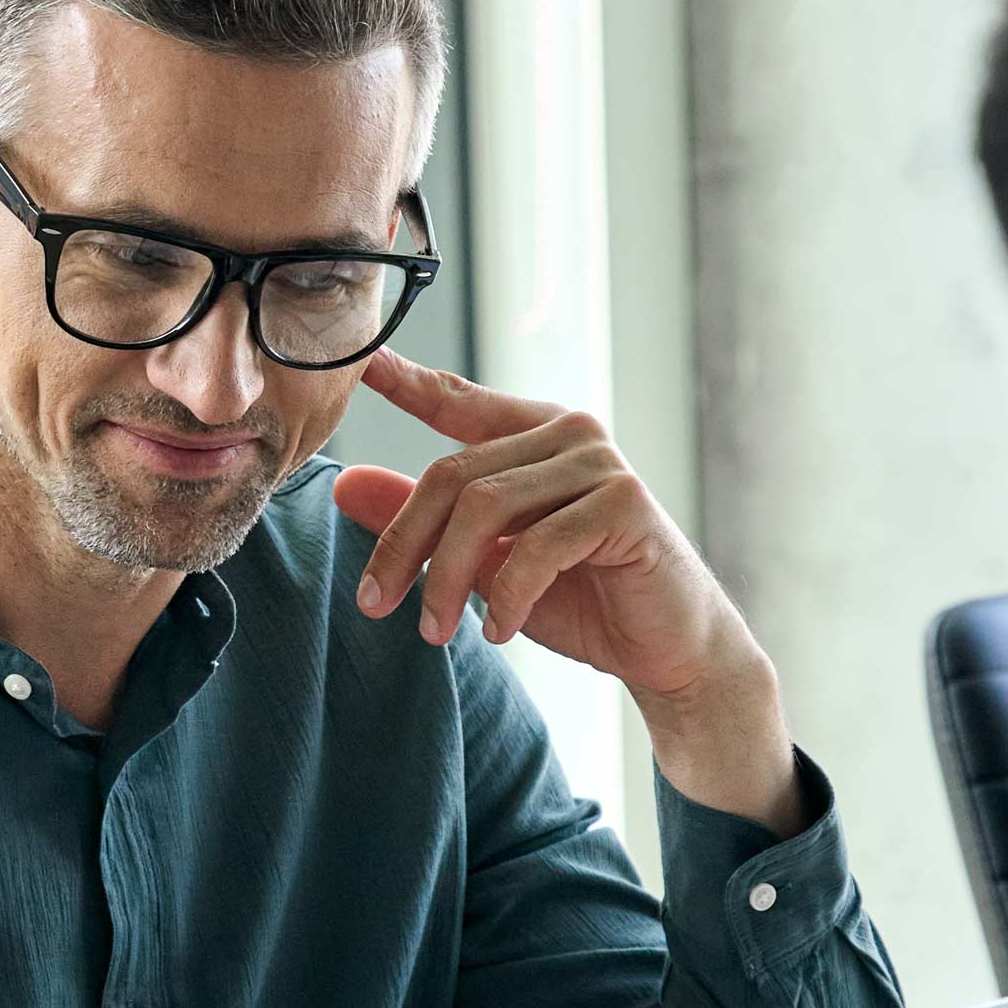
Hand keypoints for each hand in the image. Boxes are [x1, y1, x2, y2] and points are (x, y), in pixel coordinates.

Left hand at [332, 349, 753, 700]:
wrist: (664, 648)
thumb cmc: (576, 596)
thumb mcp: (483, 560)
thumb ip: (422, 520)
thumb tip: (344, 486)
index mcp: (531, 432)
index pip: (454, 401)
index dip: (404, 381)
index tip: (358, 360)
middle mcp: (567, 432)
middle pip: (451, 474)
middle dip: (405, 546)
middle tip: (375, 605)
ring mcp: (601, 461)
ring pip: (485, 507)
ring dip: (448, 579)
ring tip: (435, 631)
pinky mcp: (626, 503)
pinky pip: (537, 546)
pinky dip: (507, 595)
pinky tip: (497, 629)